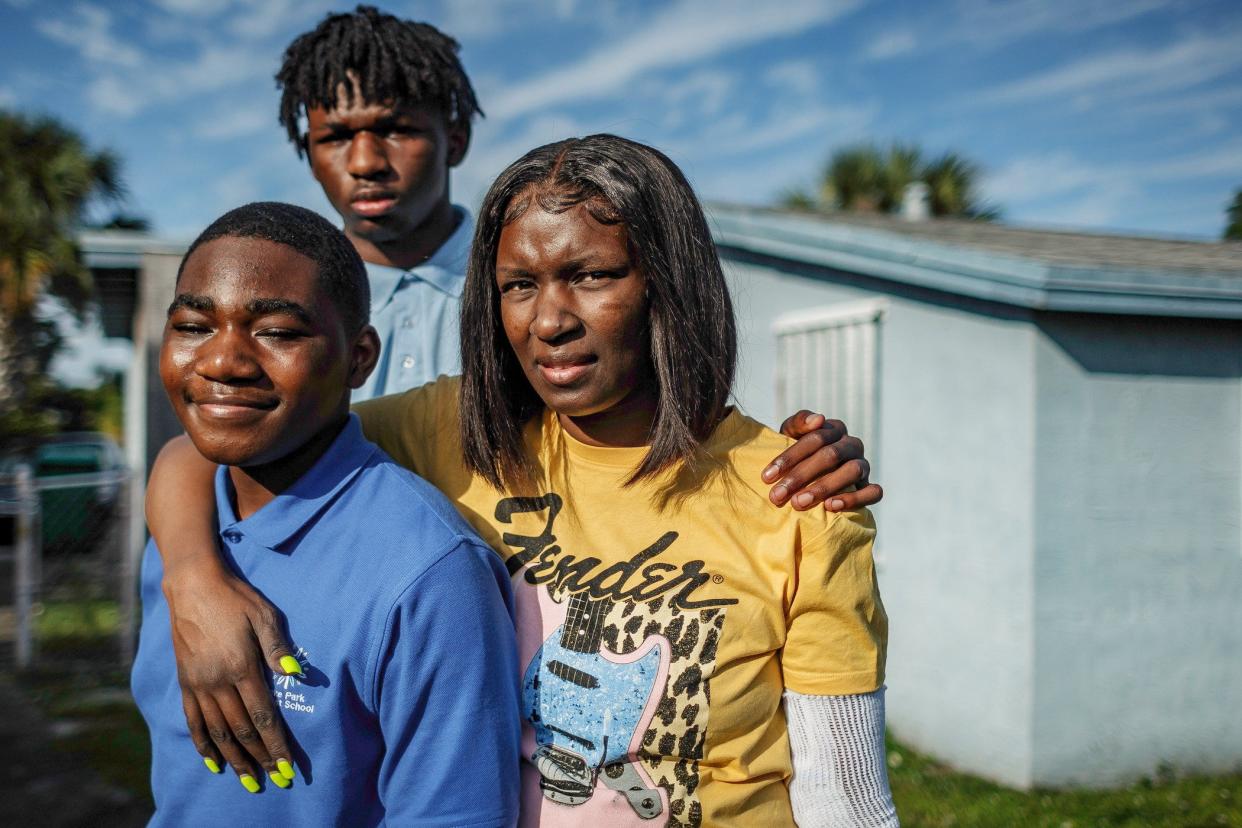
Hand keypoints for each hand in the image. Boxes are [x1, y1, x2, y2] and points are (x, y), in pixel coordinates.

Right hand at [163, 557, 298, 790]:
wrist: (193, 585)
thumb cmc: (236, 598)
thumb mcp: (264, 616)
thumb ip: (279, 649)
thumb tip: (297, 676)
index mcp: (241, 667)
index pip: (262, 716)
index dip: (275, 746)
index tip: (287, 768)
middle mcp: (217, 681)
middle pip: (241, 730)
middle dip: (259, 759)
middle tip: (274, 780)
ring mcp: (198, 683)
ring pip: (217, 731)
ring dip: (234, 759)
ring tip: (248, 781)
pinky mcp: (186, 681)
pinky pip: (193, 720)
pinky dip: (203, 744)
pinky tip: (213, 761)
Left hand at [765, 411, 882, 511]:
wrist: (810, 478)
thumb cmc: (797, 454)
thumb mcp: (790, 434)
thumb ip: (798, 423)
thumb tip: (818, 419)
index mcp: (834, 429)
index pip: (814, 439)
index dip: (789, 457)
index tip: (767, 477)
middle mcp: (852, 444)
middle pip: (830, 455)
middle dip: (800, 476)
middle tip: (777, 495)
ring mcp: (864, 465)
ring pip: (852, 471)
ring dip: (824, 487)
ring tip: (799, 502)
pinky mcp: (870, 486)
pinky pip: (873, 492)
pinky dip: (854, 499)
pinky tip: (831, 506)